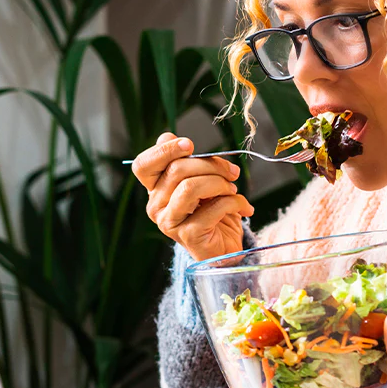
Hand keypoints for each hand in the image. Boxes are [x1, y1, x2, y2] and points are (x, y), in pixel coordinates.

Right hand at [133, 132, 253, 261]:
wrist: (225, 248)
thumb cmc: (214, 211)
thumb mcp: (202, 180)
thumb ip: (188, 161)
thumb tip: (174, 138)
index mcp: (155, 189)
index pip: (143, 165)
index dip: (164, 150)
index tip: (190, 145)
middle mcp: (156, 206)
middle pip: (176, 170)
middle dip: (211, 165)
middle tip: (232, 172)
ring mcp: (169, 222)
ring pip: (190, 187)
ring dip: (220, 183)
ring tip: (233, 189)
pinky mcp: (188, 236)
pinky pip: (212, 208)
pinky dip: (234, 202)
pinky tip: (243, 207)